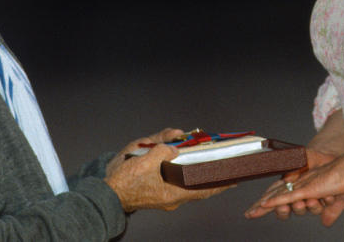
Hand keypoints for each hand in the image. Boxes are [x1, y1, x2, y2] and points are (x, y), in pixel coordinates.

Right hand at [104, 131, 232, 211]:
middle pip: (198, 186)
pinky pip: (178, 182)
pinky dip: (183, 172)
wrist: (107, 194)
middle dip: (210, 175)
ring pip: (187, 182)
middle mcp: (172, 198)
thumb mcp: (143, 159)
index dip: (220, 183)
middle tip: (225, 167)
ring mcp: (166, 197)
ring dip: (195, 170)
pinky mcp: (159, 194)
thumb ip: (162, 150)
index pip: (203, 188)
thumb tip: (174, 146)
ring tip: (202, 159)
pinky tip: (182, 160)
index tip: (235, 178)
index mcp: (171, 193)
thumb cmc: (124, 180)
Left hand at [245, 149, 343, 226]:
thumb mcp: (338, 201)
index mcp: (307, 185)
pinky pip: (287, 195)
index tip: (259, 210)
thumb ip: (330, 211)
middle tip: (248, 214)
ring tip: (251, 213)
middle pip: (276, 194)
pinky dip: (275, 201)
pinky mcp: (307, 188)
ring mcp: (303, 185)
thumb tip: (325, 222)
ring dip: (265, 205)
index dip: (272, 202)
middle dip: (261, 206)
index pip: (285, 195)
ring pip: (278, 196)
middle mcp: (301, 183)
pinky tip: (264, 205)